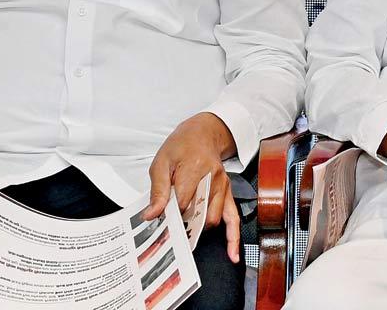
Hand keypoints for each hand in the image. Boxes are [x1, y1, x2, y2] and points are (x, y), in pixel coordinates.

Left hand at [143, 112, 239, 262]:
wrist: (203, 134)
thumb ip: (157, 189)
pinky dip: (233, 237)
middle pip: (199, 213)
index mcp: (195, 167)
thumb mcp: (161, 162)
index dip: (169, 214)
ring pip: (213, 219)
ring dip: (198, 229)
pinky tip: (232, 253)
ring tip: (186, 235)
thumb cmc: (181, 146)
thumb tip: (151, 214)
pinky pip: (234, 218)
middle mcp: (213, 178)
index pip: (183, 201)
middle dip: (184, 225)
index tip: (159, 220)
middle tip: (170, 231)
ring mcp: (224, 187)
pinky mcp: (228, 194)